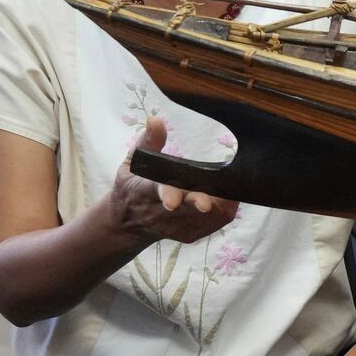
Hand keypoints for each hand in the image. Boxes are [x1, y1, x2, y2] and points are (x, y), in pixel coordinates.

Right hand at [109, 117, 237, 243]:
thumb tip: (156, 120)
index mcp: (145, 192)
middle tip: (210, 199)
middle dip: (198, 203)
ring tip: (229, 186)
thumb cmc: (131, 187)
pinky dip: (224, 210)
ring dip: (220, 203)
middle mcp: (161, 213)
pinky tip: (228, 197)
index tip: (173, 201)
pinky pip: (215, 224)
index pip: (157, 192)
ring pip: (206, 218)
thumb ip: (147, 142)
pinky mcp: (189, 235)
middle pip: (185, 209)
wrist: (127, 224)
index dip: (168, 195)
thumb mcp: (131, 163)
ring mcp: (176, 227)